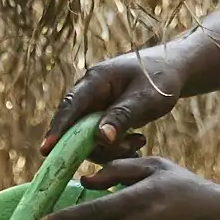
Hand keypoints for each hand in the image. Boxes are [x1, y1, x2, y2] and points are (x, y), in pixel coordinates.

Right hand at [43, 45, 191, 157]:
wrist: (173, 70)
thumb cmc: (160, 78)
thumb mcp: (146, 99)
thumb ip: (122, 116)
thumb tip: (100, 138)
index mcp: (96, 80)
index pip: (71, 106)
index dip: (58, 129)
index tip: (46, 150)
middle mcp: (89, 92)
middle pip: (76, 126)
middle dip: (98, 145)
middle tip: (131, 148)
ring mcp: (95, 105)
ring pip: (88, 137)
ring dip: (111, 148)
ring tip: (139, 142)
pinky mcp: (102, 116)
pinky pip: (99, 138)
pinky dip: (115, 146)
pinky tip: (137, 143)